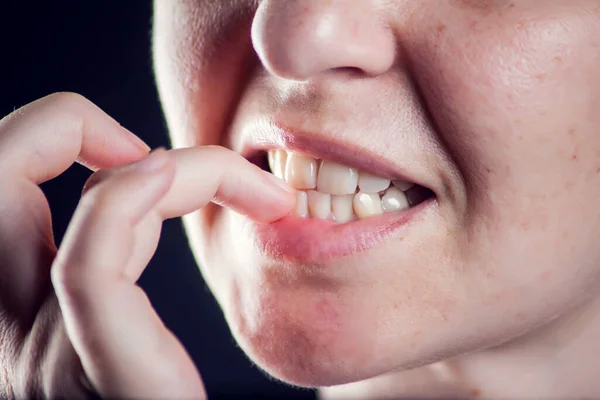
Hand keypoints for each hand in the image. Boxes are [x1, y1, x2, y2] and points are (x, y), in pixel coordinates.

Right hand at [0, 92, 294, 397]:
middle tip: (159, 149)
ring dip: (183, 170)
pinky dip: (131, 208)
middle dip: (63, 123)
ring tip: (261, 190)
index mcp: (13, 310)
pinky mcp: (92, 382)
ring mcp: (36, 361)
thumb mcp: (122, 320)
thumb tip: (149, 182)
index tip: (140, 152)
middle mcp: (5, 331)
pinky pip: (88, 273)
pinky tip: (192, 185)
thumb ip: (120, 257)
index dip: (51, 136)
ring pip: (79, 211)